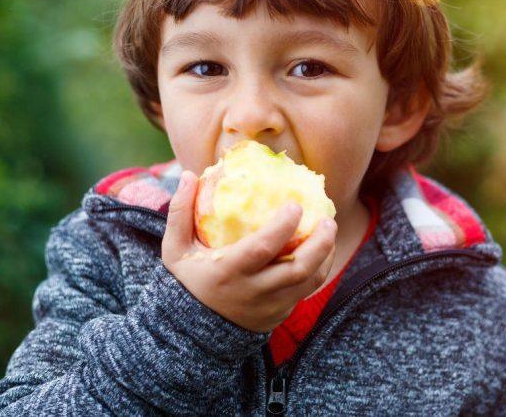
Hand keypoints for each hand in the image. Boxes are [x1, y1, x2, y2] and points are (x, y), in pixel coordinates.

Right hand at [161, 170, 337, 332]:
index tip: (296, 205)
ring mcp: (270, 306)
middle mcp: (253, 292)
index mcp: (228, 272)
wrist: (192, 331)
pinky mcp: (279, 315)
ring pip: (309, 281)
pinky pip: (306, 291)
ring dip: (325, 255)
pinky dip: (319, 269)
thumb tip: (190, 175)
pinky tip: (322, 250)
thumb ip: (180, 213)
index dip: (283, 226)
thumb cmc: (187, 280)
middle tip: (328, 220)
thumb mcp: (175, 250)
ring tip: (330, 230)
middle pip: (297, 268)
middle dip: (319, 243)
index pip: (262, 248)